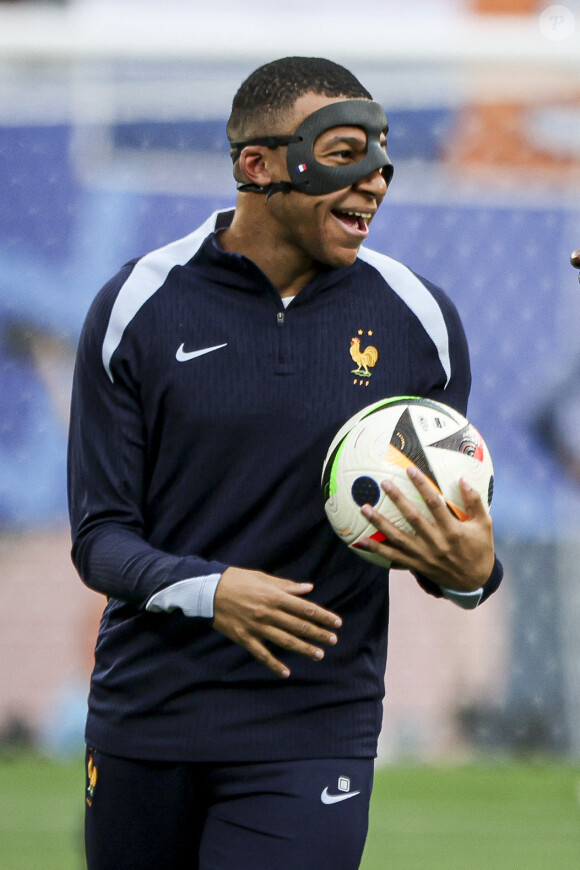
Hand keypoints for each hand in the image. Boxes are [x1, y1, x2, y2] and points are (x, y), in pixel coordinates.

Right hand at [213, 567, 341, 678]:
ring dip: (304, 649)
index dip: (322, 616)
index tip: (336, 623)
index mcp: (274, 596)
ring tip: (319, 655)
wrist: (207, 590)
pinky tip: (286, 673)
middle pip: (299, 626)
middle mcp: (268, 613)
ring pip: (285, 641)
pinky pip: (262, 654)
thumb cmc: (236, 580)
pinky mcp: (244, 639)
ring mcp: (256, 627)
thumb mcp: (263, 577)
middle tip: (333, 640)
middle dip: (318, 634)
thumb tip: (308, 588)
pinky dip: (275, 664)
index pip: (305, 608)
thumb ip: (286, 586)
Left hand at [359, 467, 494, 590]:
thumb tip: (462, 479)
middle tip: (384, 483)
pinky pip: (393, 558)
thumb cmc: (481, 549)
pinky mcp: (417, 565)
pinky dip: (377, 549)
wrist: (476, 582)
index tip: (410, 470)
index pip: (434, 503)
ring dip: (380, 523)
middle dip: (397, 499)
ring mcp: (424, 555)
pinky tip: (361, 541)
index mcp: (452, 530)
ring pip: (398, 538)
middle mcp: (436, 542)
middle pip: (412, 517)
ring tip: (364, 508)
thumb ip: (475, 501)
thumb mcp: (484, 524)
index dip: (422, 485)